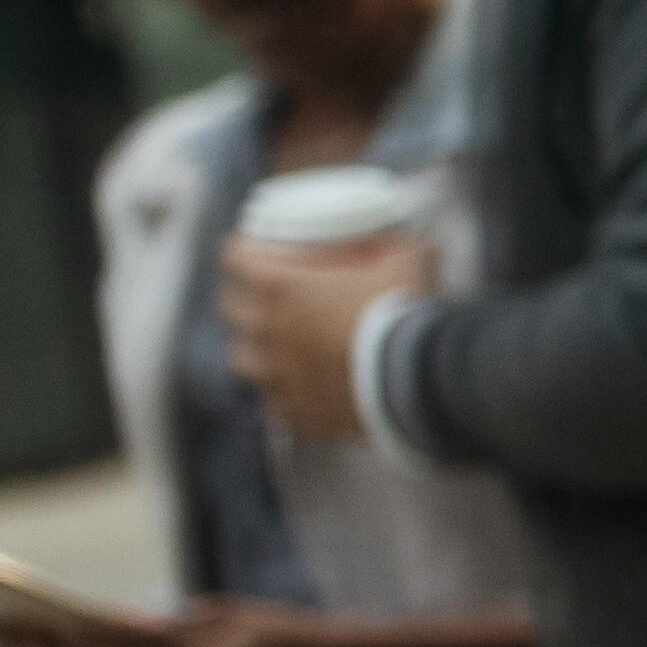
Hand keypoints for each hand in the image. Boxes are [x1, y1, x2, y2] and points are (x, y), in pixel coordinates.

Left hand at [219, 234, 424, 440]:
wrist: (414, 376)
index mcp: (282, 288)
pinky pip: (274, 402)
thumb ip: (389, 246)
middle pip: (231, 308)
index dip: (243, 251)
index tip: (252, 250)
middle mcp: (268, 331)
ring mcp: (278, 374)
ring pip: (242, 359)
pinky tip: (302, 388)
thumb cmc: (401, 312)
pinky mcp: (296, 409)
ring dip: (256, 349)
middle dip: (244, 297)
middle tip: (265, 296)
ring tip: (276, 347)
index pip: (237, 259)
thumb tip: (393, 238)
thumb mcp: (403, 261)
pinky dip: (284, 392)